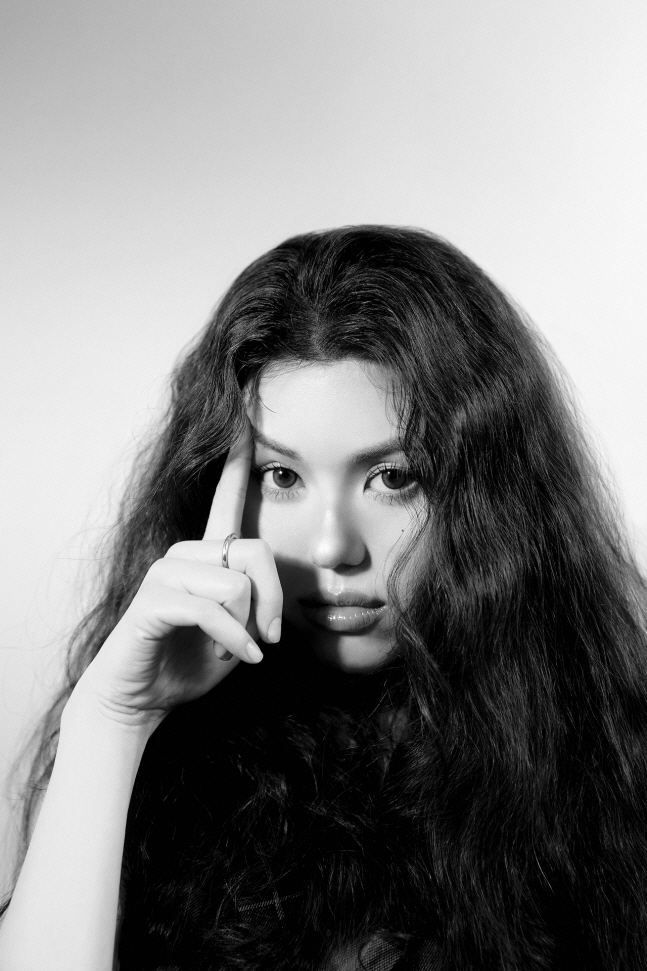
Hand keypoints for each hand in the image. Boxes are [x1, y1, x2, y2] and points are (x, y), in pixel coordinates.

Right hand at [74, 418, 282, 729]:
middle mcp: (185, 553)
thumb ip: (257, 603)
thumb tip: (276, 602)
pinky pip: (212, 610)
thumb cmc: (190, 663)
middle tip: (270, 637)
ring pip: (237, 583)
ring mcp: (166, 572)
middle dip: (273, 601)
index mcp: (206, 554)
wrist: (141, 699)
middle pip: (255, 551)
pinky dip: (234, 639)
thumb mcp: (239, 630)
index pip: (225, 496)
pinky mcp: (153, 599)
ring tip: (240, 649)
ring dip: (249, 625)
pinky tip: (240, 659)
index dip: (236, 457)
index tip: (246, 414)